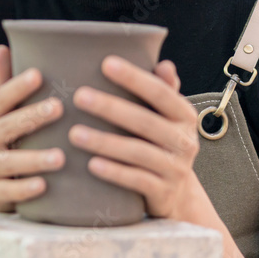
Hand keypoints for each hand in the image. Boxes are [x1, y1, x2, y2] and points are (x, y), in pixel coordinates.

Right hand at [0, 44, 65, 211]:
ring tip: (60, 157)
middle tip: (59, 108)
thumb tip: (2, 46)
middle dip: (32, 117)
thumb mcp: (0, 116)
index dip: (17, 87)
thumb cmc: (2, 145)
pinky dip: (25, 190)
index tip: (38, 75)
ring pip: (9, 163)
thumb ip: (4, 84)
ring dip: (33, 159)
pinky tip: (44, 186)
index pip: (1, 99)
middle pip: (7, 127)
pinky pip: (9, 192)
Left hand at [68, 56, 204, 220]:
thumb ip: (163, 90)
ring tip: (74, 134)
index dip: (134, 78)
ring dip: (105, 142)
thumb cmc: (160, 143)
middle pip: (145, 122)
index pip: (160, 92)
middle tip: (79, 96)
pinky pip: (137, 181)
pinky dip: (114, 172)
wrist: (177, 194)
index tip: (106, 63)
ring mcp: (175, 168)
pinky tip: (91, 164)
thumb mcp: (166, 117)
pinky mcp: (163, 192)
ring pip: (138, 152)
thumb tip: (165, 65)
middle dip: (110, 108)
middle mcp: (184, 140)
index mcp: (184, 115)